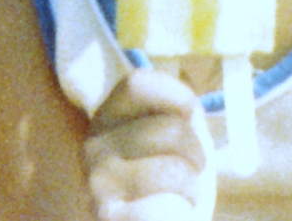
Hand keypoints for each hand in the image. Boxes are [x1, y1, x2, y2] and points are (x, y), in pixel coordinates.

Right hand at [85, 68, 214, 220]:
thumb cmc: (161, 186)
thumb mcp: (165, 143)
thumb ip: (175, 119)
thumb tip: (190, 111)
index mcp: (107, 118)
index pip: (137, 84)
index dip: (175, 93)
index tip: (191, 114)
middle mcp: (95, 145)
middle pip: (171, 129)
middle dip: (196, 152)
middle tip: (192, 171)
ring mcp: (98, 183)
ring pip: (173, 171)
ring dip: (192, 189)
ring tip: (182, 198)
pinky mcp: (107, 217)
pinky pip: (161, 210)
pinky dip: (179, 216)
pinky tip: (171, 216)